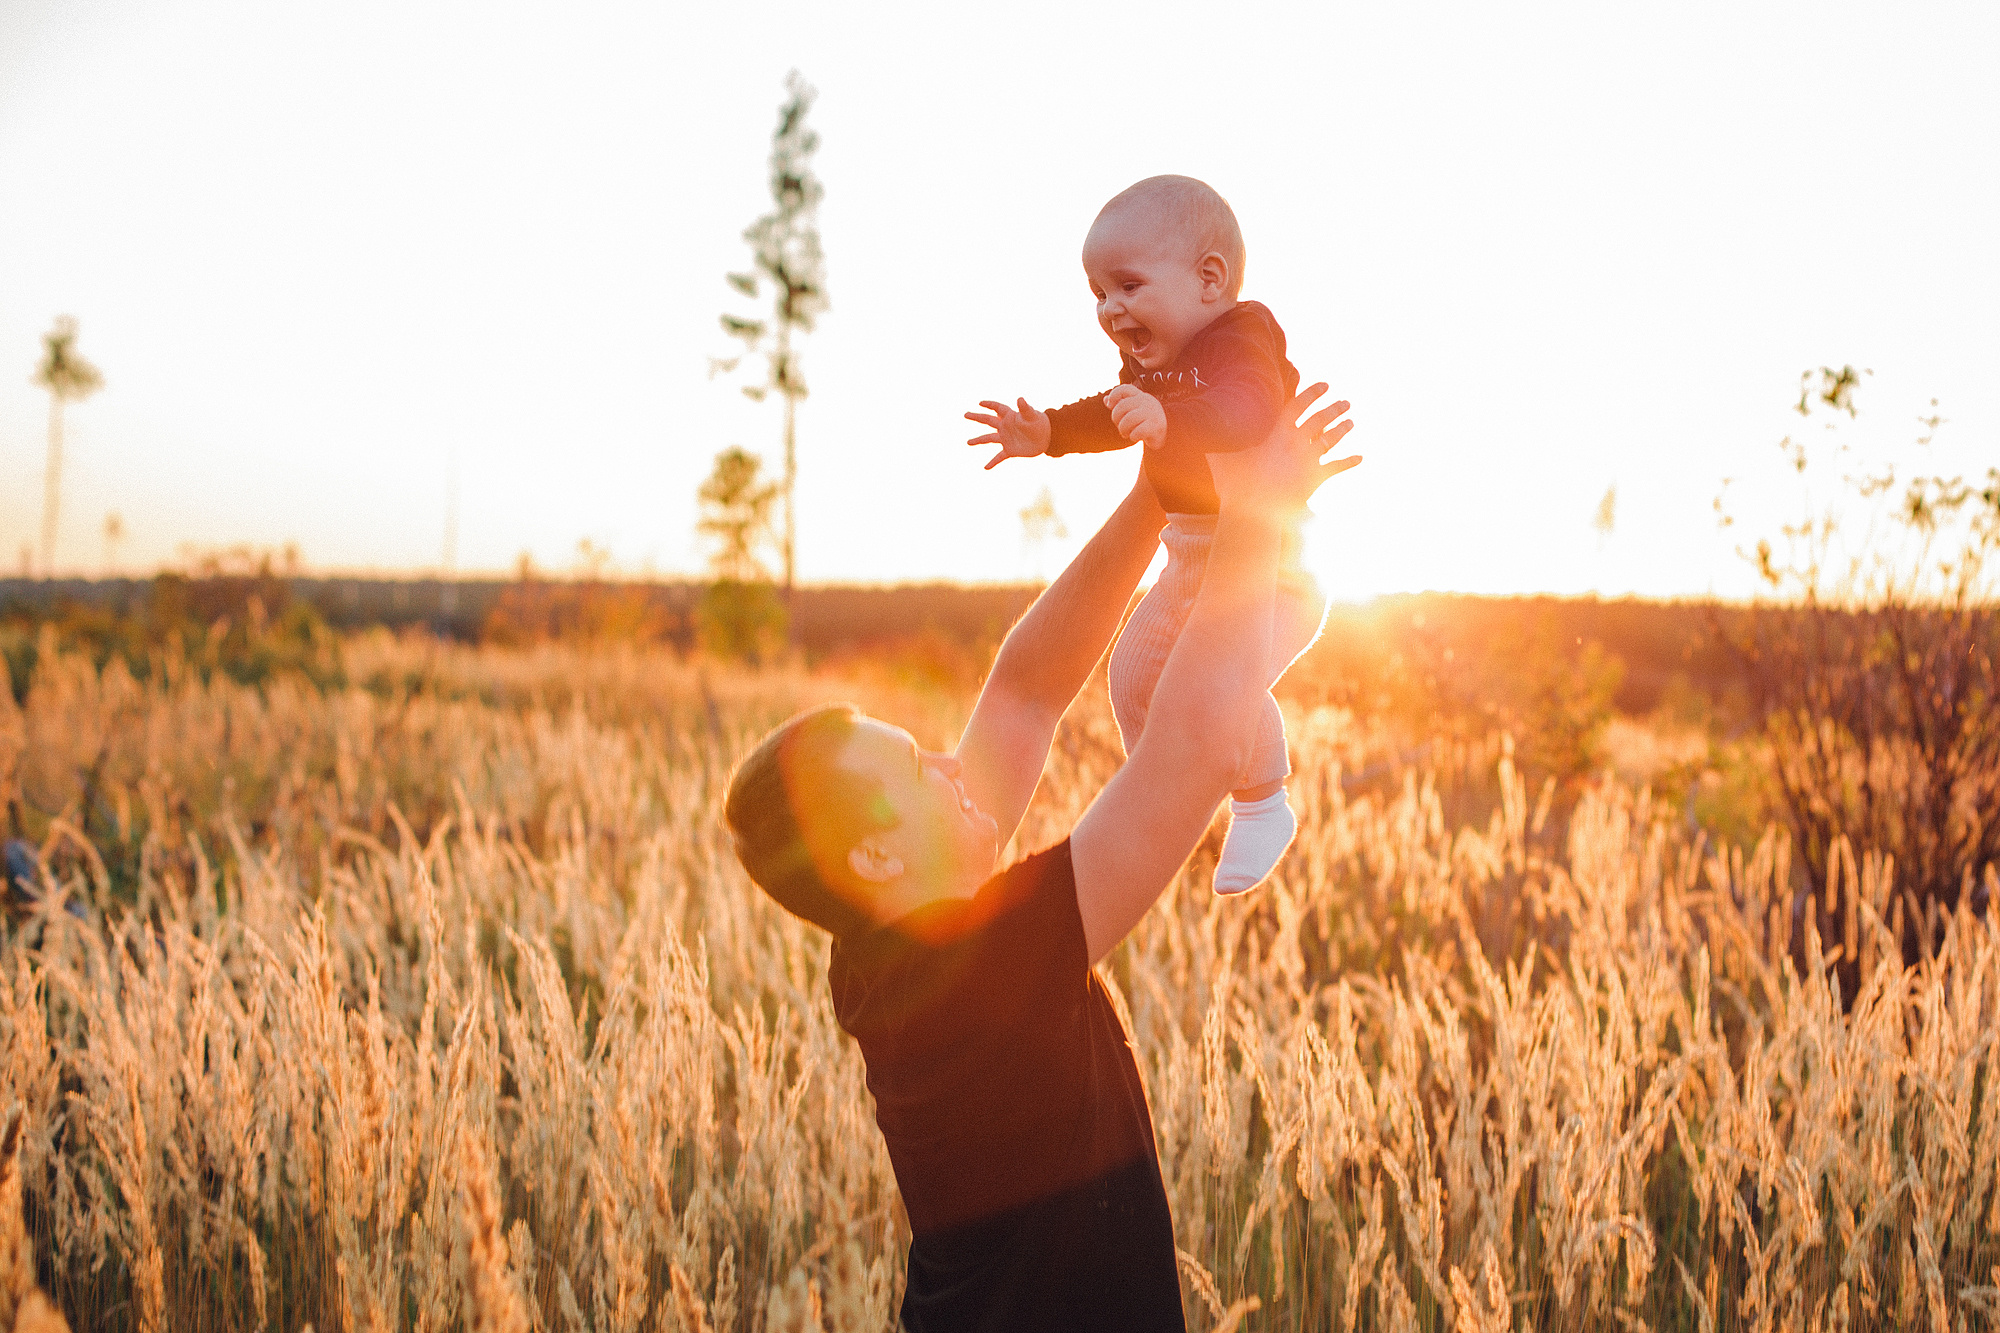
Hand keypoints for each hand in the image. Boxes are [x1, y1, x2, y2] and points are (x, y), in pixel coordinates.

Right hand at [965, 398, 1051, 469]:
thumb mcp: (1033, 416)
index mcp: (1010, 416)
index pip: (997, 408)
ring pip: (989, 438)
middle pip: (988, 420)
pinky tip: (986, 467)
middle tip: (966, 414)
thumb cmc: (1040, 424)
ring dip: (978, 440)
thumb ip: (1025, 408)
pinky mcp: (1010, 450)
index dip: (989, 404)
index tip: (980, 403)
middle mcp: (1005, 426)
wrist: (1048, 438)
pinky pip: (999, 456)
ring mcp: (1006, 438)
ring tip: (968, 442)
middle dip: (977, 417)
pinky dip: (993, 462)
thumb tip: (1020, 399)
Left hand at [1103, 385, 1166, 448]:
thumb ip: (1119, 404)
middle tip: (1120, 426)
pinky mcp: (1155, 426)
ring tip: (1126, 433)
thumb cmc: (1145, 421)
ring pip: (1128, 420)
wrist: (1166, 433)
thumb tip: (1105, 399)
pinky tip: (1135, 437)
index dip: (1114, 395)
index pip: (1125, 388)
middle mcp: (1146, 402)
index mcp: (1140, 396)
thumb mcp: (1132, 410)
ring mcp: (1152, 413)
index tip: (1110, 405)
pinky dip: (1133, 436)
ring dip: (1123, 430)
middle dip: (1116, 419)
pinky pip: (1137, 432)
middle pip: (1122, 406)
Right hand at [1205, 383, 1358, 518]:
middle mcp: (1296, 444)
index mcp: (1278, 435)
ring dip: (1343, 429)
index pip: (1298, 406)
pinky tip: (1361, 458)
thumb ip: (1215, 448)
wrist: (1256, 510)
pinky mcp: (1316, 479)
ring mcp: (1308, 461)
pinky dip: (1349, 462)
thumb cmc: (1238, 486)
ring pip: (1331, 439)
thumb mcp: (1225, 462)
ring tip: (1351, 422)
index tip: (1325, 384)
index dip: (1312, 393)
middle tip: (1346, 402)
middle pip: (1321, 420)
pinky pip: (1336, 467)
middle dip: (1335, 408)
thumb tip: (1194, 436)